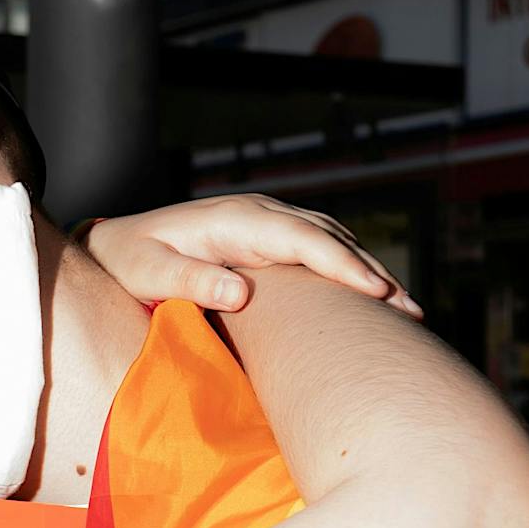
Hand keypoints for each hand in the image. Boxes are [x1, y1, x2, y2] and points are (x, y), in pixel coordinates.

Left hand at [82, 194, 421, 317]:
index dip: (342, 266)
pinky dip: (348, 271)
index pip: (304, 240)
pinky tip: (369, 300)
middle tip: (412, 312)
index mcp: (238, 220)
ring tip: (405, 312)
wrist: (115, 245)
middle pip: (331, 239)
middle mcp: (261, 215)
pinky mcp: (268, 241)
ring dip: (367, 273)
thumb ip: (191, 283)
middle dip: (372, 273)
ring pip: (332, 242)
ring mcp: (267, 224)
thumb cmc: (131, 262)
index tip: (378, 293)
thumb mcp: (151, 274)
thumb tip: (240, 292)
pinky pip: (318, 251)